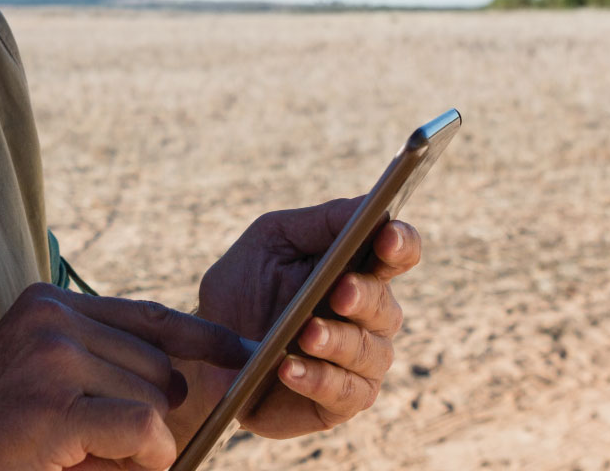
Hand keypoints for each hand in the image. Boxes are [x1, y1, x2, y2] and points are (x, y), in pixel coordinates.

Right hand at [0, 283, 250, 470]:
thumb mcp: (41, 384)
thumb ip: (103, 368)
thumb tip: (195, 384)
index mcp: (47, 305)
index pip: (150, 315)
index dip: (204, 338)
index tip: (243, 354)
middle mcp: (52, 319)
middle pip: (162, 366)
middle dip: (152, 418)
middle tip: (101, 452)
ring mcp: (51, 358)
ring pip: (157, 402)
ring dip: (141, 449)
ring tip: (82, 461)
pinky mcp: (53, 408)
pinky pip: (145, 431)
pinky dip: (143, 461)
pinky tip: (91, 469)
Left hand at [184, 199, 422, 439]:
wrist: (208, 348)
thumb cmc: (245, 286)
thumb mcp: (272, 240)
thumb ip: (321, 222)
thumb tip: (369, 206)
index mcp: (359, 269)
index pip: (399, 253)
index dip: (401, 244)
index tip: (387, 235)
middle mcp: (369, 317)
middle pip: (386, 306)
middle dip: (364, 296)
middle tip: (339, 291)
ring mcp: (358, 362)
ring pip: (369, 353)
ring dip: (338, 342)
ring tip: (306, 334)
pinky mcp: (339, 401)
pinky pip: (344, 393)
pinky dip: (318, 379)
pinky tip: (289, 368)